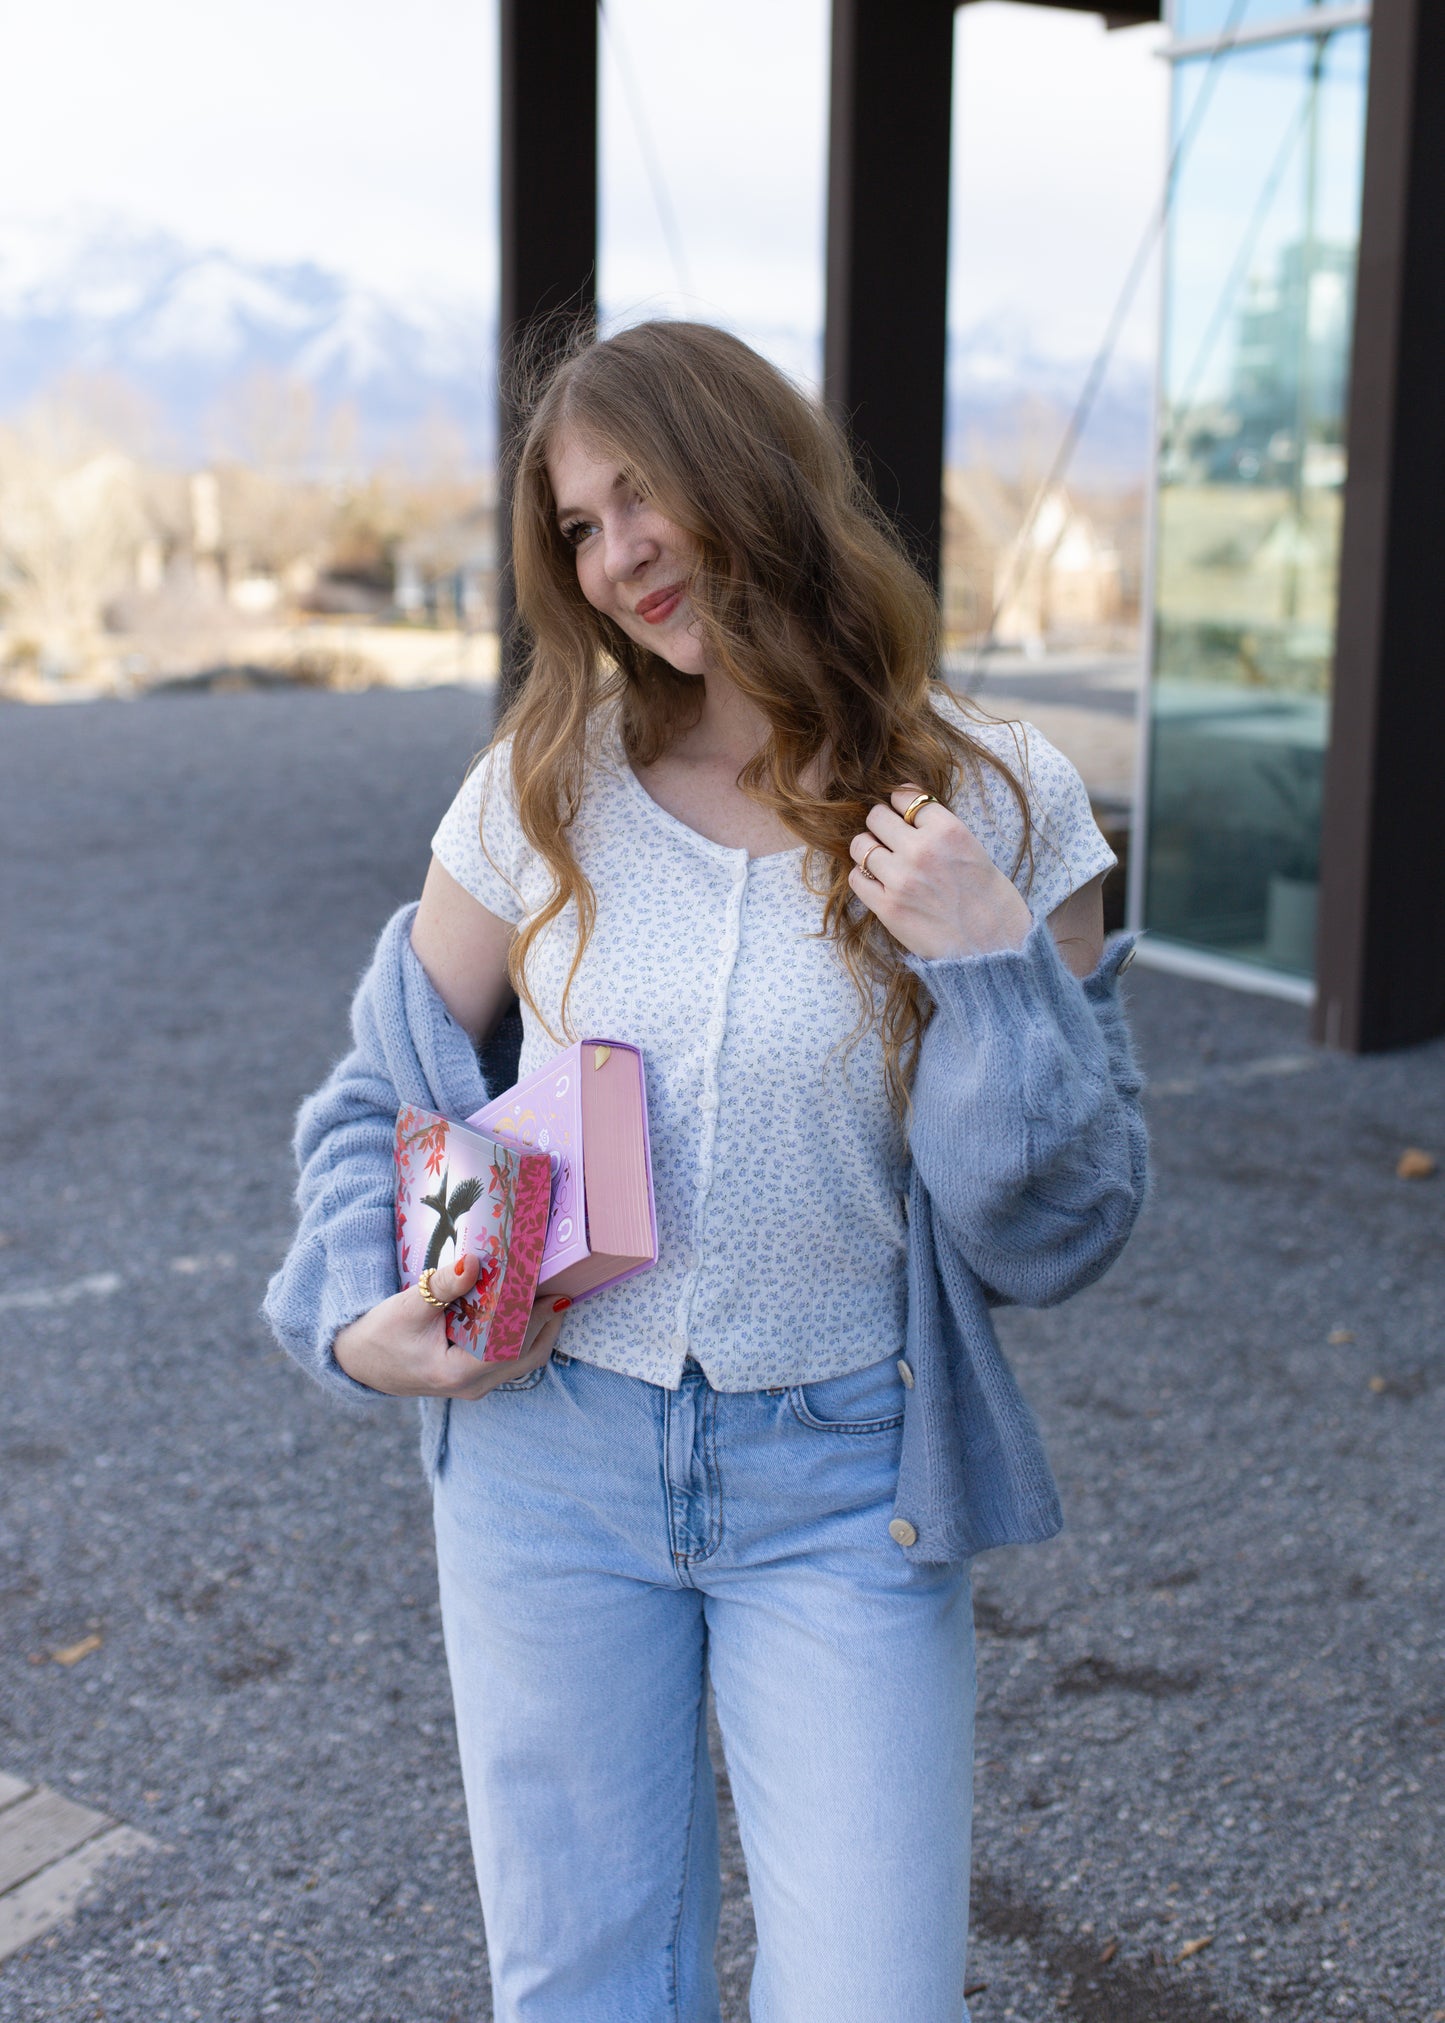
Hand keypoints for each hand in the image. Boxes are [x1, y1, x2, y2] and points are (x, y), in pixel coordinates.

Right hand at [334, 1253, 570, 1398]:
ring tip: (553, 1293)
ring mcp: (476, 1385)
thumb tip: (474, 1262)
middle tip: (563, 1285)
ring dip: (541, 1328)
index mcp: (457, 1373)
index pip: (511, 1346)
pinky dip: (526, 1334)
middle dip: (548, 1321)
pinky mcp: (475, 1376)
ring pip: (523, 1359)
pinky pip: (512, 1357)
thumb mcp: (409, 1306)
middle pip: (526, 1356)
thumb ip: (443, 1285)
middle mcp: (473, 1386)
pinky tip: (530, 1308)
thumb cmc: (381, 1334)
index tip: (554, 1290)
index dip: (536, 1319)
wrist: (359, 1361)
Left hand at [847, 784, 1032, 962]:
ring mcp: (900, 879)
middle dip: (882, 824)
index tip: (904, 815)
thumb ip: (937, 829)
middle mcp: (920, 849)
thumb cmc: (987, 897)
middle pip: (876, 816)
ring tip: (882, 860)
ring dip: (868, 850)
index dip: (902, 804)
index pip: (905, 796)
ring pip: (860, 845)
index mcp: (947, 829)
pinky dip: (863, 877)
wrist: (993, 945)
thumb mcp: (971, 847)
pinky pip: (855, 878)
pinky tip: (878, 882)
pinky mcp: (887, 907)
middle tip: (890, 837)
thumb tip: (906, 815)